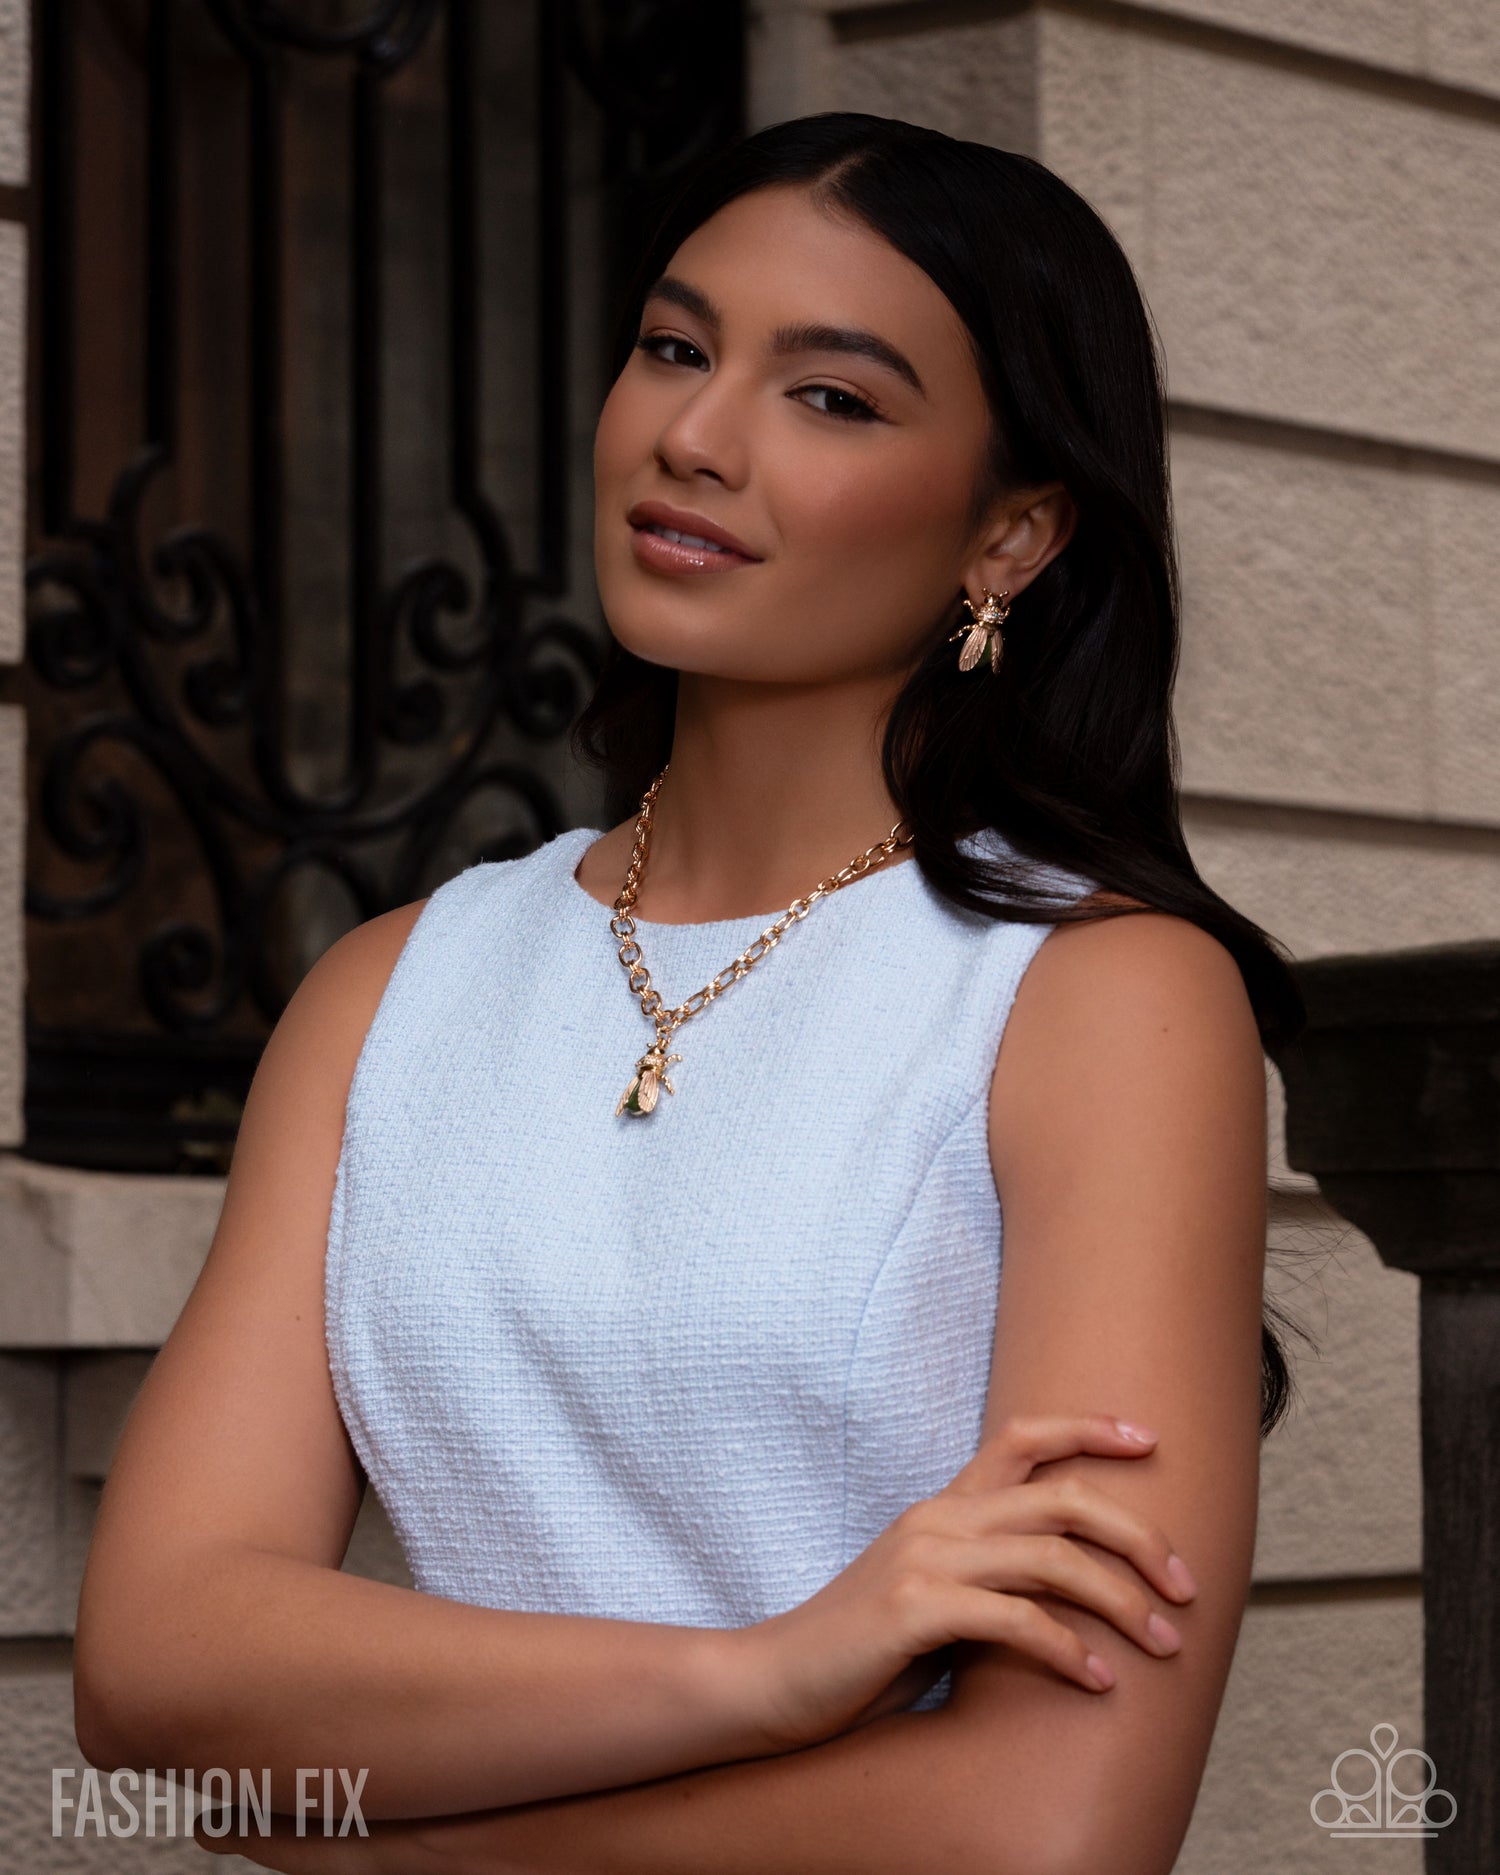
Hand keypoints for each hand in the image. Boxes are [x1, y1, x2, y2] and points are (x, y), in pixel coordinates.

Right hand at [734, 1413, 1197, 1752]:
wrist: (772, 1681)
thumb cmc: (861, 1652)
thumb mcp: (933, 1598)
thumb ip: (988, 1579)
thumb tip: (1069, 1593)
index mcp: (942, 1508)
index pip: (1021, 1437)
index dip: (1089, 1429)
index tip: (1148, 1439)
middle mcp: (938, 1519)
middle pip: (1062, 1499)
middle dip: (1138, 1536)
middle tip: (1186, 1584)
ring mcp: (925, 1558)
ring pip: (1052, 1557)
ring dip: (1122, 1601)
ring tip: (1164, 1643)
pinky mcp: (914, 1609)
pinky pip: (1016, 1619)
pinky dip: (1069, 1649)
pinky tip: (1099, 1681)